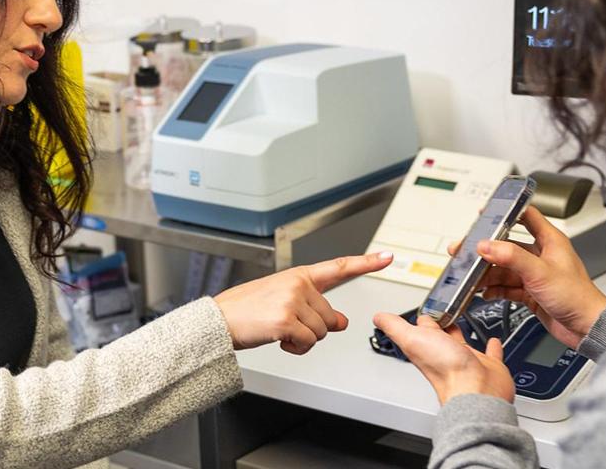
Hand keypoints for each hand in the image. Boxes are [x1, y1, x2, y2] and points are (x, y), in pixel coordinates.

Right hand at [214, 252, 392, 354]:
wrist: (218, 321)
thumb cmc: (247, 311)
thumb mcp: (284, 303)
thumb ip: (315, 308)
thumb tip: (341, 322)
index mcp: (299, 276)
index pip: (339, 267)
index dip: (366, 263)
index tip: (387, 257)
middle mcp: (298, 284)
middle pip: (330, 317)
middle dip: (312, 329)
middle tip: (286, 325)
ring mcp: (292, 301)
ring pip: (321, 333)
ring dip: (303, 340)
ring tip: (279, 331)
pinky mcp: (286, 320)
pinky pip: (308, 343)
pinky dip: (295, 348)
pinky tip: (278, 340)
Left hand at [373, 313, 515, 403]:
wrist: (475, 390)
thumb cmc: (445, 370)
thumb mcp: (412, 339)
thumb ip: (395, 327)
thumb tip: (378, 317)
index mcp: (427, 348)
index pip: (421, 330)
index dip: (420, 319)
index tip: (422, 310)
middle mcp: (446, 355)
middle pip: (440, 336)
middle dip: (440, 324)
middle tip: (442, 311)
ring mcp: (467, 360)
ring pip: (462, 343)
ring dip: (460, 332)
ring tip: (461, 319)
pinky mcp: (488, 365)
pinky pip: (490, 353)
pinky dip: (491, 346)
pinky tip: (492, 340)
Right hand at [452, 206, 605, 347]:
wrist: (586, 327)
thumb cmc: (577, 297)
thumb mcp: (540, 272)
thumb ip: (511, 257)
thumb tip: (487, 245)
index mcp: (550, 241)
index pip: (526, 216)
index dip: (506, 212)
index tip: (486, 212)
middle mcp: (541, 256)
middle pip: (507, 246)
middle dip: (486, 250)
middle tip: (466, 251)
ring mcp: (535, 275)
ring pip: (504, 269)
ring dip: (488, 273)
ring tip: (471, 277)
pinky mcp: (531, 292)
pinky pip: (507, 287)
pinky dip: (495, 289)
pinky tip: (485, 292)